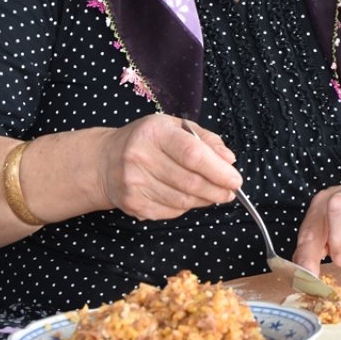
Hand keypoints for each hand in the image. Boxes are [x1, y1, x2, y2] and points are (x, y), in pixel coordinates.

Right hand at [98, 114, 241, 219]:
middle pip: (189, 181)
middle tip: (230, 192)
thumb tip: (229, 160)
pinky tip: (189, 198)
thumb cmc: (148, 141)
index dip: (218, 170)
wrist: (105, 161)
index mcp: (155, 132)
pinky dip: (186, 207)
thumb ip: (206, 140)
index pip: (192, 154)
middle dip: (217, 190)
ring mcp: (134, 183)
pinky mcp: (133, 204)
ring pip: (182, 201)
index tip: (235, 180)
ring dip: (205, 200)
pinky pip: (171, 212)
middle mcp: (140, 157)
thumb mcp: (175, 127)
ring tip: (214, 195)